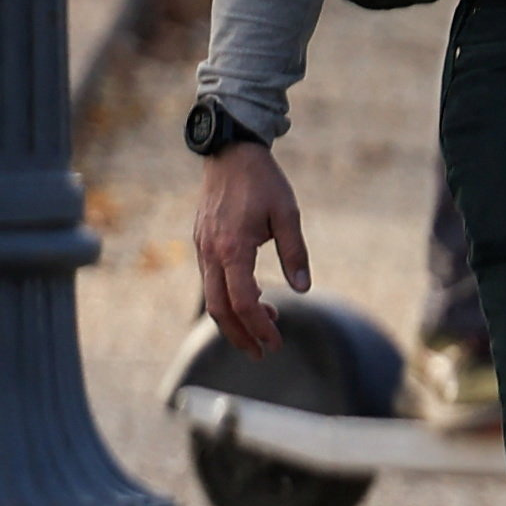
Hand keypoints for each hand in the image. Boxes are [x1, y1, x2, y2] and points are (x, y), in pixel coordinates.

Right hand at [193, 144, 308, 356]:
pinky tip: (253, 298)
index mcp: (233, 248)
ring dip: (235, 320)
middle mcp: (211, 253)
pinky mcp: (202, 243)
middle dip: (241, 336)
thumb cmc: (262, 181)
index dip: (259, 327)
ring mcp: (202, 249)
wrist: (229, 153)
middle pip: (220, 309)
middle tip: (264, 353)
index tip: (275, 343)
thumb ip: (295, 253)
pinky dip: (228, 299)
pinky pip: (210, 281)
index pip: (243, 301)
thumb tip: (303, 289)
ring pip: (212, 298)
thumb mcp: (287, 213)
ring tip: (262, 330)